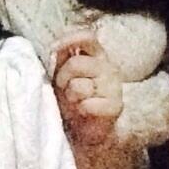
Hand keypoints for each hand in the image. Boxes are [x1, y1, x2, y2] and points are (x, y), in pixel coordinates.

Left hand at [52, 28, 122, 148]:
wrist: (85, 130)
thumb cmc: (72, 99)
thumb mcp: (62, 75)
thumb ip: (60, 59)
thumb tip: (54, 46)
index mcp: (96, 56)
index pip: (87, 37)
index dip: (69, 40)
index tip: (52, 49)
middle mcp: (108, 67)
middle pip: (77, 63)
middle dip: (62, 77)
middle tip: (63, 88)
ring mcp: (114, 87)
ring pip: (80, 86)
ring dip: (70, 96)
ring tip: (74, 102)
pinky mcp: (115, 106)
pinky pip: (88, 105)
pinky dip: (80, 110)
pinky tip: (84, 112)